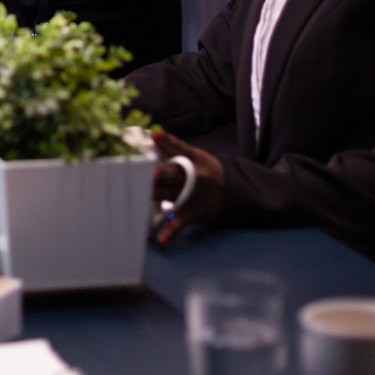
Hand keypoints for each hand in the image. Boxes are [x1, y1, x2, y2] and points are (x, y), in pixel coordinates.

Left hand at [152, 129, 224, 243]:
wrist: (232, 191)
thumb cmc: (206, 169)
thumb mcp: (195, 155)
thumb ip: (173, 147)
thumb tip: (152, 134)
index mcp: (193, 159)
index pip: (178, 147)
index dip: (166, 141)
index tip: (155, 135)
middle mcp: (193, 177)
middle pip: (173, 174)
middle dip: (159, 174)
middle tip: (146, 172)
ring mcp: (192, 196)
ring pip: (170, 195)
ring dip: (157, 196)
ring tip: (141, 195)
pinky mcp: (192, 212)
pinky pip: (179, 222)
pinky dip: (170, 232)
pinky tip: (161, 239)